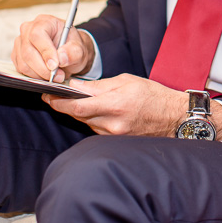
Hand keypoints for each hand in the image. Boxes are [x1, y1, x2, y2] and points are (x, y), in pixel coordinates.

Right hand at [11, 14, 93, 81]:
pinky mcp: (17, 55)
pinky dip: (34, 76)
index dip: (45, 51)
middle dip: (44, 68)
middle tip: (58, 75)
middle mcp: (29, 29)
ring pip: (24, 63)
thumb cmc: (72, 47)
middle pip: (28, 51)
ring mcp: (20, 42)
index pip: (38, 35)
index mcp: (45, 21)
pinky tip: (45, 74)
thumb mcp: (79, 49)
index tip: (55, 65)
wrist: (67, 53)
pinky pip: (21, 69)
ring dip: (40, 74)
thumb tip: (61, 58)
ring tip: (55, 75)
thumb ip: (73, 52)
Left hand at [43, 74, 187, 135]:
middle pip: (79, 115)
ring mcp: (114, 135)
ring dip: (79, 112)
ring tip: (75, 100)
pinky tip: (94, 111)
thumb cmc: (153, 95)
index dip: (59, 102)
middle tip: (54, 95)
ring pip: (86, 122)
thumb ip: (99, 85)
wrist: (173, 117)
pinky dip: (91, 119)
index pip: (79, 107)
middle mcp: (113, 123)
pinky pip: (96, 128)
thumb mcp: (126, 81)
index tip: (48, 95)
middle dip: (65, 105)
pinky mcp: (116, 141)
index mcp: (116, 105)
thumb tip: (75, 86)